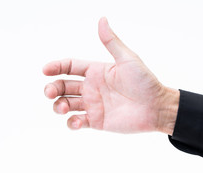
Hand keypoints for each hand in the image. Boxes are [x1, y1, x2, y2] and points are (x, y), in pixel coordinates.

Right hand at [44, 17, 178, 133]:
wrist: (156, 107)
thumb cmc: (145, 82)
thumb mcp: (127, 59)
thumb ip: (111, 42)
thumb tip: (102, 19)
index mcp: (96, 71)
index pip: (69, 66)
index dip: (56, 67)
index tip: (45, 70)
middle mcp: (91, 87)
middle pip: (63, 86)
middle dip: (52, 89)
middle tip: (50, 92)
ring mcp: (93, 105)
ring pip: (66, 104)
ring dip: (58, 106)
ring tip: (62, 108)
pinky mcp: (96, 121)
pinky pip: (77, 122)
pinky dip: (71, 123)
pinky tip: (77, 122)